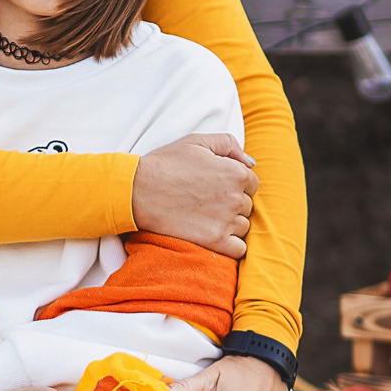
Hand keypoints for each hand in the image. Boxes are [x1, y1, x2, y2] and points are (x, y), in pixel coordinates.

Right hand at [131, 133, 258, 258]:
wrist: (139, 190)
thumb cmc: (166, 163)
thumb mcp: (197, 141)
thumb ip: (228, 144)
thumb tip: (250, 162)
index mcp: (235, 173)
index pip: (251, 183)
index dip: (235, 184)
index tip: (216, 186)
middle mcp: (236, 197)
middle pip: (247, 205)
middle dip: (232, 203)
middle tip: (207, 201)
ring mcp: (226, 221)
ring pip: (244, 226)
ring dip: (230, 224)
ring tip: (207, 217)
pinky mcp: (215, 241)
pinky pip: (239, 249)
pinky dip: (230, 244)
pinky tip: (213, 235)